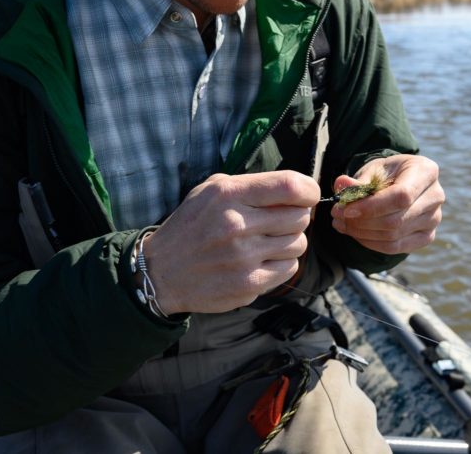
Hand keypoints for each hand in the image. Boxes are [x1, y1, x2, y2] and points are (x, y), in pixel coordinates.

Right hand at [141, 171, 319, 314]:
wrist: (161, 272)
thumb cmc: (193, 225)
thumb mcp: (211, 190)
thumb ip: (252, 185)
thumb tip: (299, 190)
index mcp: (229, 195)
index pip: (290, 186)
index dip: (309, 190)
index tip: (308, 195)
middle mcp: (237, 225)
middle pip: (300, 217)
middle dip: (296, 216)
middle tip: (279, 221)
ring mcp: (244, 258)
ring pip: (299, 243)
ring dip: (290, 241)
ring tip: (267, 241)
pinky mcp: (249, 285)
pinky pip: (289, 268)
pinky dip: (282, 263)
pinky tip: (262, 260)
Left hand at [330, 155, 443, 254]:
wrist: (402, 182)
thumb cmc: (388, 173)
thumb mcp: (373, 170)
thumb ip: (358, 181)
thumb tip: (341, 185)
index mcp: (426, 171)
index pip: (402, 196)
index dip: (372, 206)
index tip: (346, 209)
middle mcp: (436, 196)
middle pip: (397, 220)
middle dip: (361, 222)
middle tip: (337, 216)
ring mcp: (434, 219)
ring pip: (394, 236)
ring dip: (362, 233)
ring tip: (342, 223)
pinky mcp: (426, 236)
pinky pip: (396, 247)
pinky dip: (371, 243)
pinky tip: (356, 233)